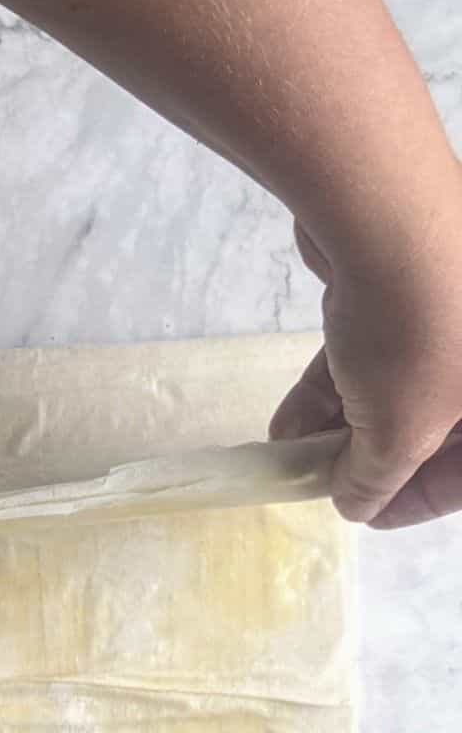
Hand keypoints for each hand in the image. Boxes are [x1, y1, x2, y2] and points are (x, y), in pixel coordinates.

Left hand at [271, 214, 461, 527]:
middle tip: (330, 483)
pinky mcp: (416, 279)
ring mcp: (457, 308)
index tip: (374, 515)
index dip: (425, 498)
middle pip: (443, 423)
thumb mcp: (398, 431)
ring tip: (294, 458)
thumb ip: (378, 477)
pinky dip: (339, 385)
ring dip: (347, 424)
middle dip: (379, 457)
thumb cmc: (420, 337)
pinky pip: (382, 348)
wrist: (392, 217)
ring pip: (407, 383)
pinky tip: (287, 423)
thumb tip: (357, 500)